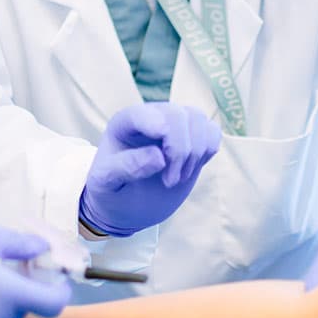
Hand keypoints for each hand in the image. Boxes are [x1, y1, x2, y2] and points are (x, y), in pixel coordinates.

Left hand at [79, 103, 221, 235]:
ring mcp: (175, 125)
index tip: (162, 158)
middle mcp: (152, 116)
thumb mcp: (106, 183)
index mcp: (124, 123)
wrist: (128, 203)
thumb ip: (125, 168)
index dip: (156, 127)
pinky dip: (209, 149)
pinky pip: (212, 130)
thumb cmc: (112, 190)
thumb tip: (158, 157)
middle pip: (178, 115)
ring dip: (195, 152)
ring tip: (178, 177)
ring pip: (198, 119)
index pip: (143, 114)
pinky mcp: (193, 138)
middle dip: (180, 150)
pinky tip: (192, 167)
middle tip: (170, 182)